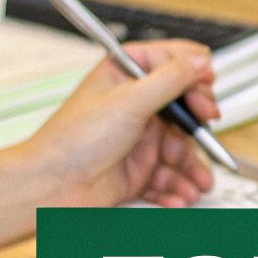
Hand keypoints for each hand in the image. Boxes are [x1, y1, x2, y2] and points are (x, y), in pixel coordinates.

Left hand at [0, 40, 221, 253]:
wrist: (50, 187)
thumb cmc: (72, 140)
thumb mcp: (130, 100)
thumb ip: (171, 79)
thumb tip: (200, 62)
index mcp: (125, 75)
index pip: (171, 62)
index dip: (193, 72)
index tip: (207, 84)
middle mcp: (135, 104)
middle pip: (184, 107)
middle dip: (199, 124)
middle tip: (206, 129)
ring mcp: (139, 138)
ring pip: (181, 148)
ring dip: (193, 167)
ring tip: (199, 182)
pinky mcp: (139, 169)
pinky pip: (170, 177)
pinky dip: (178, 187)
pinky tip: (180, 195)